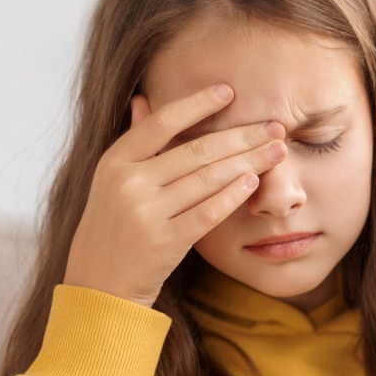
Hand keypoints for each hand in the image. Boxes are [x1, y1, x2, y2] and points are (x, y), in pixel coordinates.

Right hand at [64, 84, 286, 306]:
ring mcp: (146, 214)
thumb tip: (144, 99)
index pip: (163, 123)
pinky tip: (254, 181)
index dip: (198, 104)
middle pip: (196, 151)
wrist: (99, 284)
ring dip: (249, 162)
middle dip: (242, 136)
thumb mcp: (111, 181)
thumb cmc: (113, 226)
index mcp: (115, 161)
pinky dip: (233, 195)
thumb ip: (134, 141)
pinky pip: (208, 212)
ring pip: (208, 179)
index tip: (229, 91)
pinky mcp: (166, 242)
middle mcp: (129, 183)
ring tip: (276, 151)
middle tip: (275, 126)